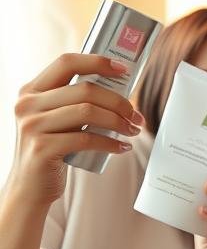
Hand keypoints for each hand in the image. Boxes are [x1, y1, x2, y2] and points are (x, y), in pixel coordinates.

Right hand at [8, 53, 141, 205]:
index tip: (123, 69)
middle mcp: (27, 104)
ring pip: (88, 112)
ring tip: (132, 130)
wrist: (30, 187)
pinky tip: (123, 147)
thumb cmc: (51, 149)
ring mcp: (32, 126)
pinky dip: (111, 142)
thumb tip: (120, 91)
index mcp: (31, 91)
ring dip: (119, 121)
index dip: (97, 62)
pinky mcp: (42, 148)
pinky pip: (87, 139)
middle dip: (119, 102)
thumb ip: (74, 102)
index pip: (66, 62)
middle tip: (136, 115)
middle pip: (85, 89)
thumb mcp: (56, 119)